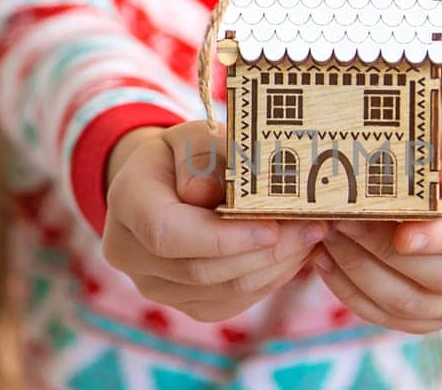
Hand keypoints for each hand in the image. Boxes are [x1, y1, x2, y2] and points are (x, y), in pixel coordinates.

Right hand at [101, 122, 326, 321]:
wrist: (164, 183)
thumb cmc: (186, 154)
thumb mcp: (197, 137)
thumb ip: (209, 156)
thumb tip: (216, 195)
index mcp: (127, 202)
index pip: (167, 233)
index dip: (222, 237)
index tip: (273, 227)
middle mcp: (129, 252)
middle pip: (199, 269)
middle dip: (264, 252)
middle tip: (314, 227)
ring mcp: (154, 285)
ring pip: (221, 292)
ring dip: (275, 267)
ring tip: (312, 236)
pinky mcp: (183, 304)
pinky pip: (231, 302)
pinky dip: (269, 280)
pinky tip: (294, 254)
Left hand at [314, 123, 441, 333]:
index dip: (439, 238)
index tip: (400, 231)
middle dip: (386, 252)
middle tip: (343, 222)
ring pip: (413, 305)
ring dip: (362, 273)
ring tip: (328, 238)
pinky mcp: (441, 317)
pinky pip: (394, 319)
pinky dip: (355, 294)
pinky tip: (328, 262)